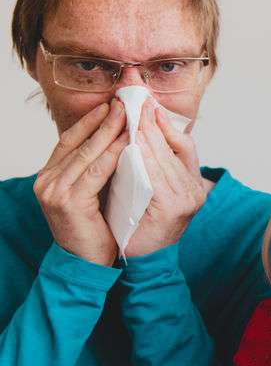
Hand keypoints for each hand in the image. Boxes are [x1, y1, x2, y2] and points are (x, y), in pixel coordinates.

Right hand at [34, 100, 127, 265]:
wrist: (86, 263)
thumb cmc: (95, 227)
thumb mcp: (93, 192)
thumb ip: (97, 169)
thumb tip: (117, 138)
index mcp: (50, 176)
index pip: (70, 139)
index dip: (90, 120)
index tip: (110, 103)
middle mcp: (46, 180)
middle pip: (78, 142)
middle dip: (103, 120)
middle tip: (124, 101)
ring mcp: (54, 191)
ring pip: (88, 153)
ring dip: (110, 131)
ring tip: (129, 114)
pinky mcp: (68, 202)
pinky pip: (96, 171)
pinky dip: (114, 154)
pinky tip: (129, 142)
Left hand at [124, 101, 206, 256]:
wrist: (144, 260)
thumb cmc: (143, 222)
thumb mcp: (153, 187)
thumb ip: (154, 163)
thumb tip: (143, 128)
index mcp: (195, 183)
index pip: (184, 144)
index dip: (165, 121)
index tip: (147, 101)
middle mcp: (195, 189)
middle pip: (172, 146)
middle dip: (149, 120)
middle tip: (132, 97)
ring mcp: (186, 199)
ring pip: (162, 158)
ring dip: (144, 133)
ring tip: (128, 113)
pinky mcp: (172, 208)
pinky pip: (154, 176)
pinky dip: (142, 156)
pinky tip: (129, 142)